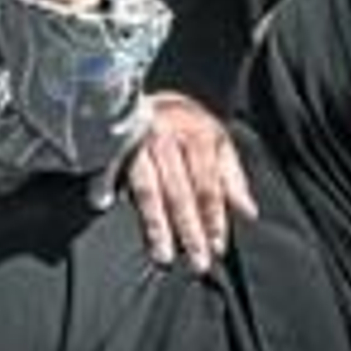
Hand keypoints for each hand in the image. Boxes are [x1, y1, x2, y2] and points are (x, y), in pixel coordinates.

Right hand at [101, 91, 256, 271]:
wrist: (141, 89)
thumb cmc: (183, 120)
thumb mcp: (216, 139)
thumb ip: (232, 176)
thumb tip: (248, 213)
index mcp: (197, 134)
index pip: (208, 184)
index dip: (213, 216)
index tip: (217, 245)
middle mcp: (167, 137)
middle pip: (180, 191)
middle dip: (190, 229)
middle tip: (198, 262)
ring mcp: (138, 139)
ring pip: (148, 188)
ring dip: (156, 224)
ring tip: (163, 255)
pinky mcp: (113, 142)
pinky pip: (109, 168)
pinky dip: (103, 184)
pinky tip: (101, 204)